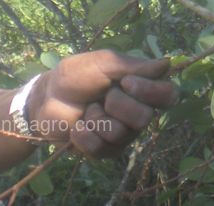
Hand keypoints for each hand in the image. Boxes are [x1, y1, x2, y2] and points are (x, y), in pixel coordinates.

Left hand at [26, 50, 176, 156]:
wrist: (46, 98)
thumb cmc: (76, 75)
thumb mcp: (104, 63)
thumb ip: (134, 65)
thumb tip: (168, 63)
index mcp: (142, 88)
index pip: (168, 95)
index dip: (151, 91)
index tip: (126, 82)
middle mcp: (138, 112)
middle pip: (145, 118)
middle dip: (118, 105)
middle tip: (103, 97)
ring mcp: (122, 133)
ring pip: (122, 134)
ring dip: (98, 119)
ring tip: (88, 110)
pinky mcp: (105, 150)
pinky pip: (102, 149)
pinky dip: (85, 136)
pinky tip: (78, 126)